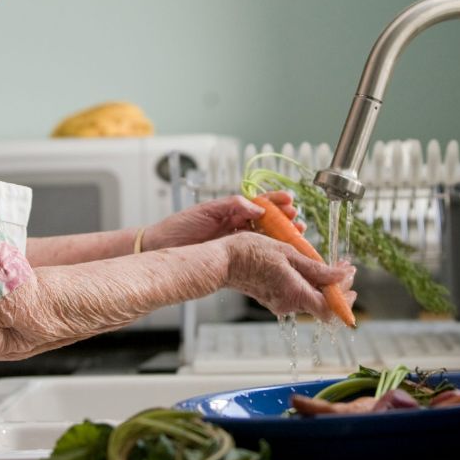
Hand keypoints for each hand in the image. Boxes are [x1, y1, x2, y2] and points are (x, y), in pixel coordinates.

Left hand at [142, 191, 303, 250]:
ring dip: (282, 236)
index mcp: (231, 211)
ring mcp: (235, 242)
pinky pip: (255, 255)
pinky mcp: (232, 258)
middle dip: (285, 220)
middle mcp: (236, 225)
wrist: (161, 248)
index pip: (260, 203)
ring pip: (265, 238)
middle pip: (268, 221)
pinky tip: (280, 255)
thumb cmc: (179, 227)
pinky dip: (269, 254)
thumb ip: (232, 206)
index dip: (276, 202)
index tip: (290, 202)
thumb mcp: (206, 211)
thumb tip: (257, 207)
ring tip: (296, 235)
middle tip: (298, 221)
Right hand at [220, 231, 355, 323]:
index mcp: (295, 294)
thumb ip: (316, 269)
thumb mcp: (288, 253)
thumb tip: (341, 276)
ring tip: (327, 264)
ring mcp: (279, 303)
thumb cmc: (251, 252)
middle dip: (337, 287)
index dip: (345, 298)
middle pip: (322, 303)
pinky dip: (307, 283)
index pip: (330, 309)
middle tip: (343, 267)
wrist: (223, 260)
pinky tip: (307, 267)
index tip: (351, 277)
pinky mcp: (272, 298)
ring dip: (322, 283)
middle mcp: (288, 304)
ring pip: (310, 298)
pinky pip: (297, 294)